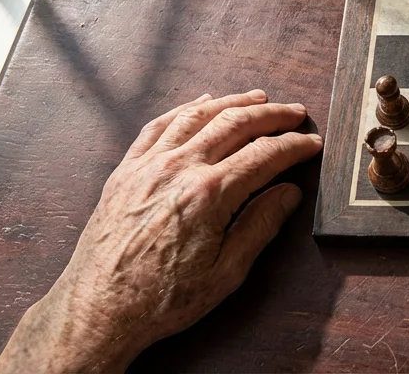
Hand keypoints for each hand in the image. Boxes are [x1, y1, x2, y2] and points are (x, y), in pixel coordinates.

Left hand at [0, 90, 322, 372]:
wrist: (98, 310)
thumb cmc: (161, 299)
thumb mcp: (226, 273)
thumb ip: (260, 226)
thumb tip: (289, 193)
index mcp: (208, 195)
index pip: (264, 155)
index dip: (293, 146)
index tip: (310, 143)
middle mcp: (178, 169)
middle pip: (235, 124)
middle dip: (271, 115)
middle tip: (295, 113)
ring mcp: (148, 166)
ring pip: (198, 115)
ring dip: (232, 102)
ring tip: (257, 98)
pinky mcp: (126, 171)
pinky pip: (158, 126)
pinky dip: (184, 108)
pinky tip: (202, 102)